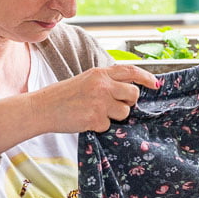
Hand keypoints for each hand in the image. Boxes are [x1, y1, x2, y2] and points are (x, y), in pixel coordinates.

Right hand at [34, 64, 161, 132]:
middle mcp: (102, 85)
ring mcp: (99, 102)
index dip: (146, 77)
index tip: (155, 84)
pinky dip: (100, 126)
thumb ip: (107, 82)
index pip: (131, 71)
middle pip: (133, 95)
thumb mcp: (86, 80)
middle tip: (115, 105)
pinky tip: (86, 120)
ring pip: (124, 113)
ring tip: (95, 112)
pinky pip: (109, 126)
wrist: (43, 108)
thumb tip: (129, 90)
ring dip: (114, 116)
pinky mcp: (95, 119)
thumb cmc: (64, 95)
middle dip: (129, 103)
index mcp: (100, 73)